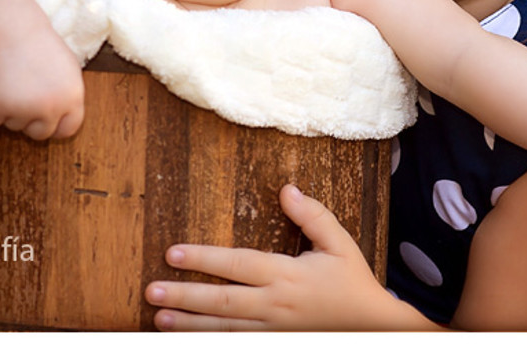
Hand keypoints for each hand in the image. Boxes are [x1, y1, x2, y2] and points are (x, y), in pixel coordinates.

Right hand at [0, 39, 84, 139]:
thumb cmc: (38, 45)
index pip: (68, 129)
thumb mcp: (67, 68)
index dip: (55, 125)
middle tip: (23, 92)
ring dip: (10, 109)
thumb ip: (68, 95)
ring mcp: (24, 109)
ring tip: (11, 80)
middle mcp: (51, 107)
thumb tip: (64, 118)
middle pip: (40, 133)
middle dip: (30, 118)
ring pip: (14, 126)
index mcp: (72, 97)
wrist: (9, 29)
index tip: (44, 117)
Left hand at [144, 184, 434, 330]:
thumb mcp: (340, 244)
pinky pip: (237, 346)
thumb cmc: (353, 283)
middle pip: (223, 301)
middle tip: (151, 290)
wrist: (375, 329)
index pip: (238, 265)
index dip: (204, 259)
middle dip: (185, 296)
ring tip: (158, 319)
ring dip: (189, 325)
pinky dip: (211, 343)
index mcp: (287, 275)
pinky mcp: (276, 344)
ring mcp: (274, 330)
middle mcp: (275, 305)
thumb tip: (286, 189)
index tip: (173, 253)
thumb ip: (313, 216)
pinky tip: (188, 339)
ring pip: (224, 329)